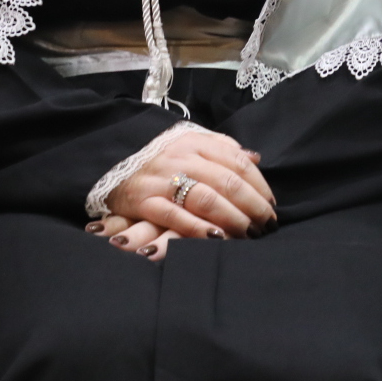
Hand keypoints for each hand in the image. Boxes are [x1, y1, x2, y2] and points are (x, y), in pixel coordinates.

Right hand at [96, 129, 275, 259]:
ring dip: (233, 219)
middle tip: (266, 224)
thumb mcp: (191, 142)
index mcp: (196, 142)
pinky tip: (217, 239)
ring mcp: (162, 180)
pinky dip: (199, 229)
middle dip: (252, 205)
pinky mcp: (144, 201)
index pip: (238, 162)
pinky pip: (176, 217)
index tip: (272, 203)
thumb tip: (255, 158)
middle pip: (227, 182)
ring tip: (249, 233)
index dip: (259, 185)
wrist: (110, 159)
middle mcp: (182, 158)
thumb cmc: (159, 156)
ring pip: (206, 199)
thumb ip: (223, 148)